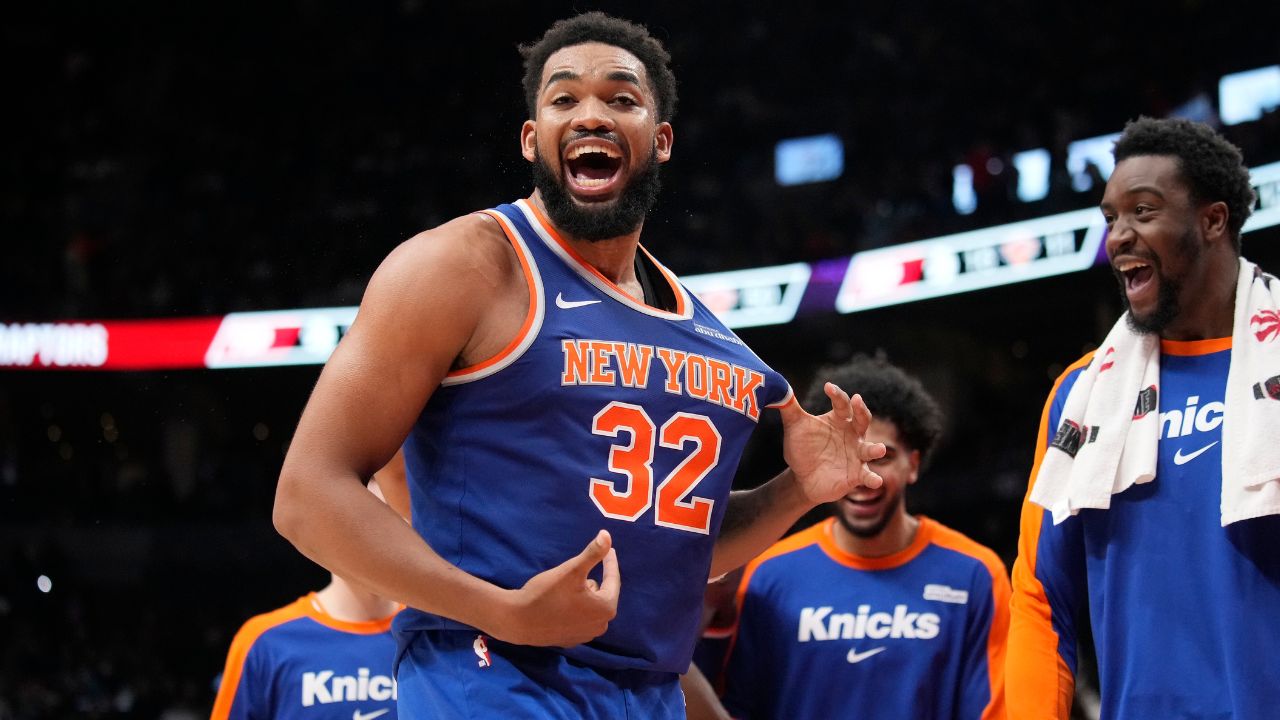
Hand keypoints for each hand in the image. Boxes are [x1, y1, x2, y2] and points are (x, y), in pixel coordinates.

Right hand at [493, 530, 620, 646]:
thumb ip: (593, 553)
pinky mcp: (572, 640)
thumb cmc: (546, 594)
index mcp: (606, 608)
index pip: (613, 579)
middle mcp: (601, 625)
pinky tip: (562, 604)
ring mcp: (586, 635)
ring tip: (568, 587)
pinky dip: (575, 609)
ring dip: (584, 596)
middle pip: (602, 594)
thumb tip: (607, 534)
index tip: (610, 549)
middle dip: (593, 580)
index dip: (610, 562)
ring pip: (591, 606)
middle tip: (580, 570)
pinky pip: (580, 618)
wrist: (518, 621)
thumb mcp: (572, 570)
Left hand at [779, 382, 884, 503]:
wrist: (801, 478)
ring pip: (870, 449)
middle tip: (858, 400)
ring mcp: (856, 455)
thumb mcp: (794, 426)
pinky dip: (873, 479)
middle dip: (861, 411)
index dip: (837, 394)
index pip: (842, 403)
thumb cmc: (802, 448)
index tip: (828, 387)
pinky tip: (876, 481)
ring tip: (880, 449)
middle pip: (862, 419)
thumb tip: (778, 386)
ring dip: (876, 449)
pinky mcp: (856, 475)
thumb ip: (789, 408)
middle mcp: (852, 434)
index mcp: (839, 420)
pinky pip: (867, 476)